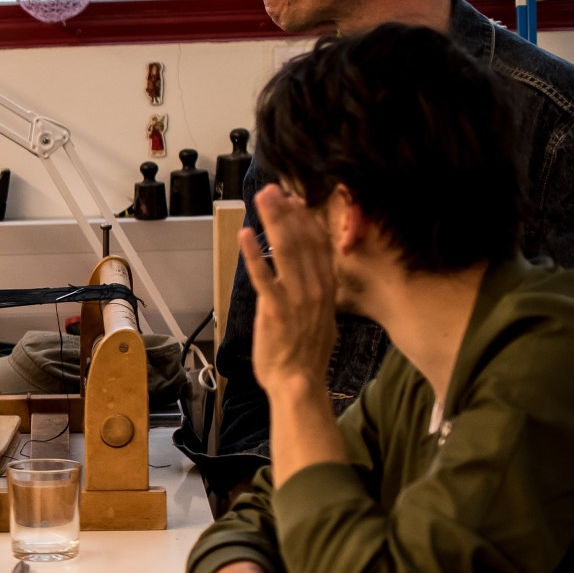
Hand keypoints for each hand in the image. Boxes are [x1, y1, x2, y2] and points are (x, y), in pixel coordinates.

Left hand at [243, 184, 339, 402]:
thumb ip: (320, 295)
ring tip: (263, 200)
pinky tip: (246, 234)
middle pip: (303, 240)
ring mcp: (296, 297)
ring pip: (286, 250)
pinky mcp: (274, 309)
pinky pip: (263, 276)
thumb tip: (316, 278)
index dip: (306, 219)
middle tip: (274, 189)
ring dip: (273, 222)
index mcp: (327, 288)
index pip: (320, 244)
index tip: (295, 200)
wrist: (299, 382)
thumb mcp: (324, 319)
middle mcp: (315, 288)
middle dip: (288, 212)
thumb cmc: (307, 355)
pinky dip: (254, 254)